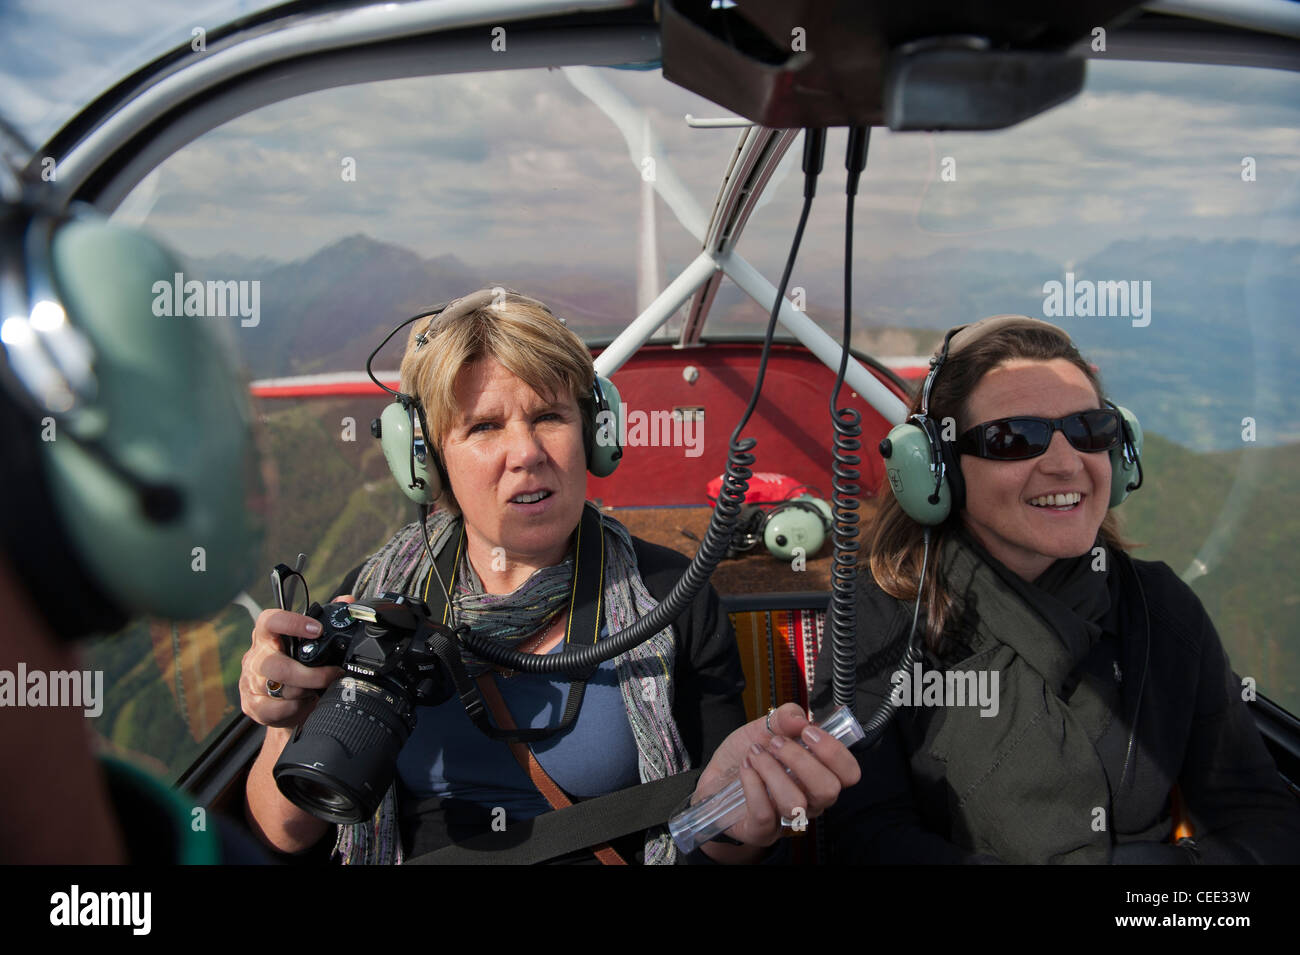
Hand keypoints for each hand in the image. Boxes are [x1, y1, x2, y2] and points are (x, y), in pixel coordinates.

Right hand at [239, 597, 350, 728]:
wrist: (281, 699)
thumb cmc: (295, 663)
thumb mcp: (308, 642)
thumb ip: (327, 618)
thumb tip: (348, 600)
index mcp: (268, 635)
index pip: (271, 621)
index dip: (293, 623)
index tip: (317, 629)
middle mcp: (256, 656)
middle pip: (277, 665)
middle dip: (311, 675)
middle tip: (333, 674)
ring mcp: (251, 682)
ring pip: (280, 689)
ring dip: (305, 691)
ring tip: (317, 689)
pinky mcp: (253, 705)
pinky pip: (275, 709)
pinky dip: (295, 708)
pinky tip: (304, 702)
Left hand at [693, 702, 860, 849]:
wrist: (715, 780)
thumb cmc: (749, 755)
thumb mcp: (765, 728)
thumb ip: (785, 718)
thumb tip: (801, 718)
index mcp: (819, 775)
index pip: (849, 773)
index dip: (835, 752)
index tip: (808, 732)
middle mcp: (810, 801)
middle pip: (828, 790)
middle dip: (800, 759)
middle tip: (776, 743)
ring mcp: (787, 820)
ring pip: (795, 803)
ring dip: (772, 771)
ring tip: (755, 754)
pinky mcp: (762, 831)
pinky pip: (764, 814)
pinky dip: (752, 784)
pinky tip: (745, 768)